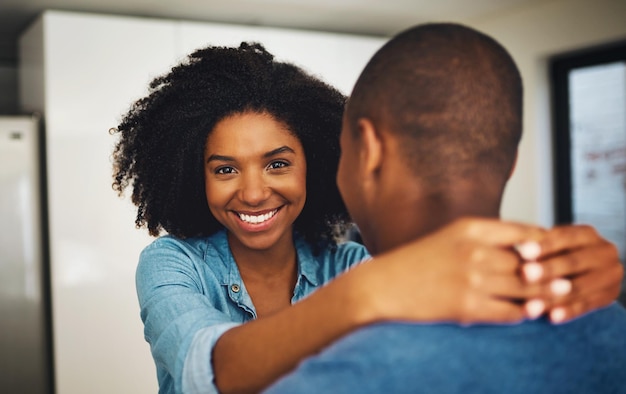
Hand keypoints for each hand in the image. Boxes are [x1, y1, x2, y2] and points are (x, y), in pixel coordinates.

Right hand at [359, 217, 553, 324]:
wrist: (382, 285)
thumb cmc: (416, 260)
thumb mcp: (450, 236)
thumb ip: (484, 238)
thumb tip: (523, 247)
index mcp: (470, 228)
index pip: (525, 232)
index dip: (545, 244)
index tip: (553, 253)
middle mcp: (475, 251)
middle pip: (530, 262)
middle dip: (549, 272)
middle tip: (564, 278)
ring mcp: (472, 280)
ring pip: (525, 288)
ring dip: (543, 295)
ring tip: (554, 297)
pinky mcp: (467, 307)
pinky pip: (510, 312)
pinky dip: (524, 313)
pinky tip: (528, 312)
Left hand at [520, 224, 623, 322]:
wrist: (583, 271)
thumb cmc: (556, 254)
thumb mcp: (552, 245)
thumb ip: (540, 247)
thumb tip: (520, 251)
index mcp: (587, 234)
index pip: (565, 237)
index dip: (544, 245)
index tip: (523, 252)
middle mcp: (604, 252)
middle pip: (573, 261)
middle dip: (547, 269)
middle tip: (524, 274)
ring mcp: (609, 275)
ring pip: (579, 287)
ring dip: (554, 296)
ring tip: (532, 302)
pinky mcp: (609, 296)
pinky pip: (587, 306)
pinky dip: (568, 311)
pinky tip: (552, 317)